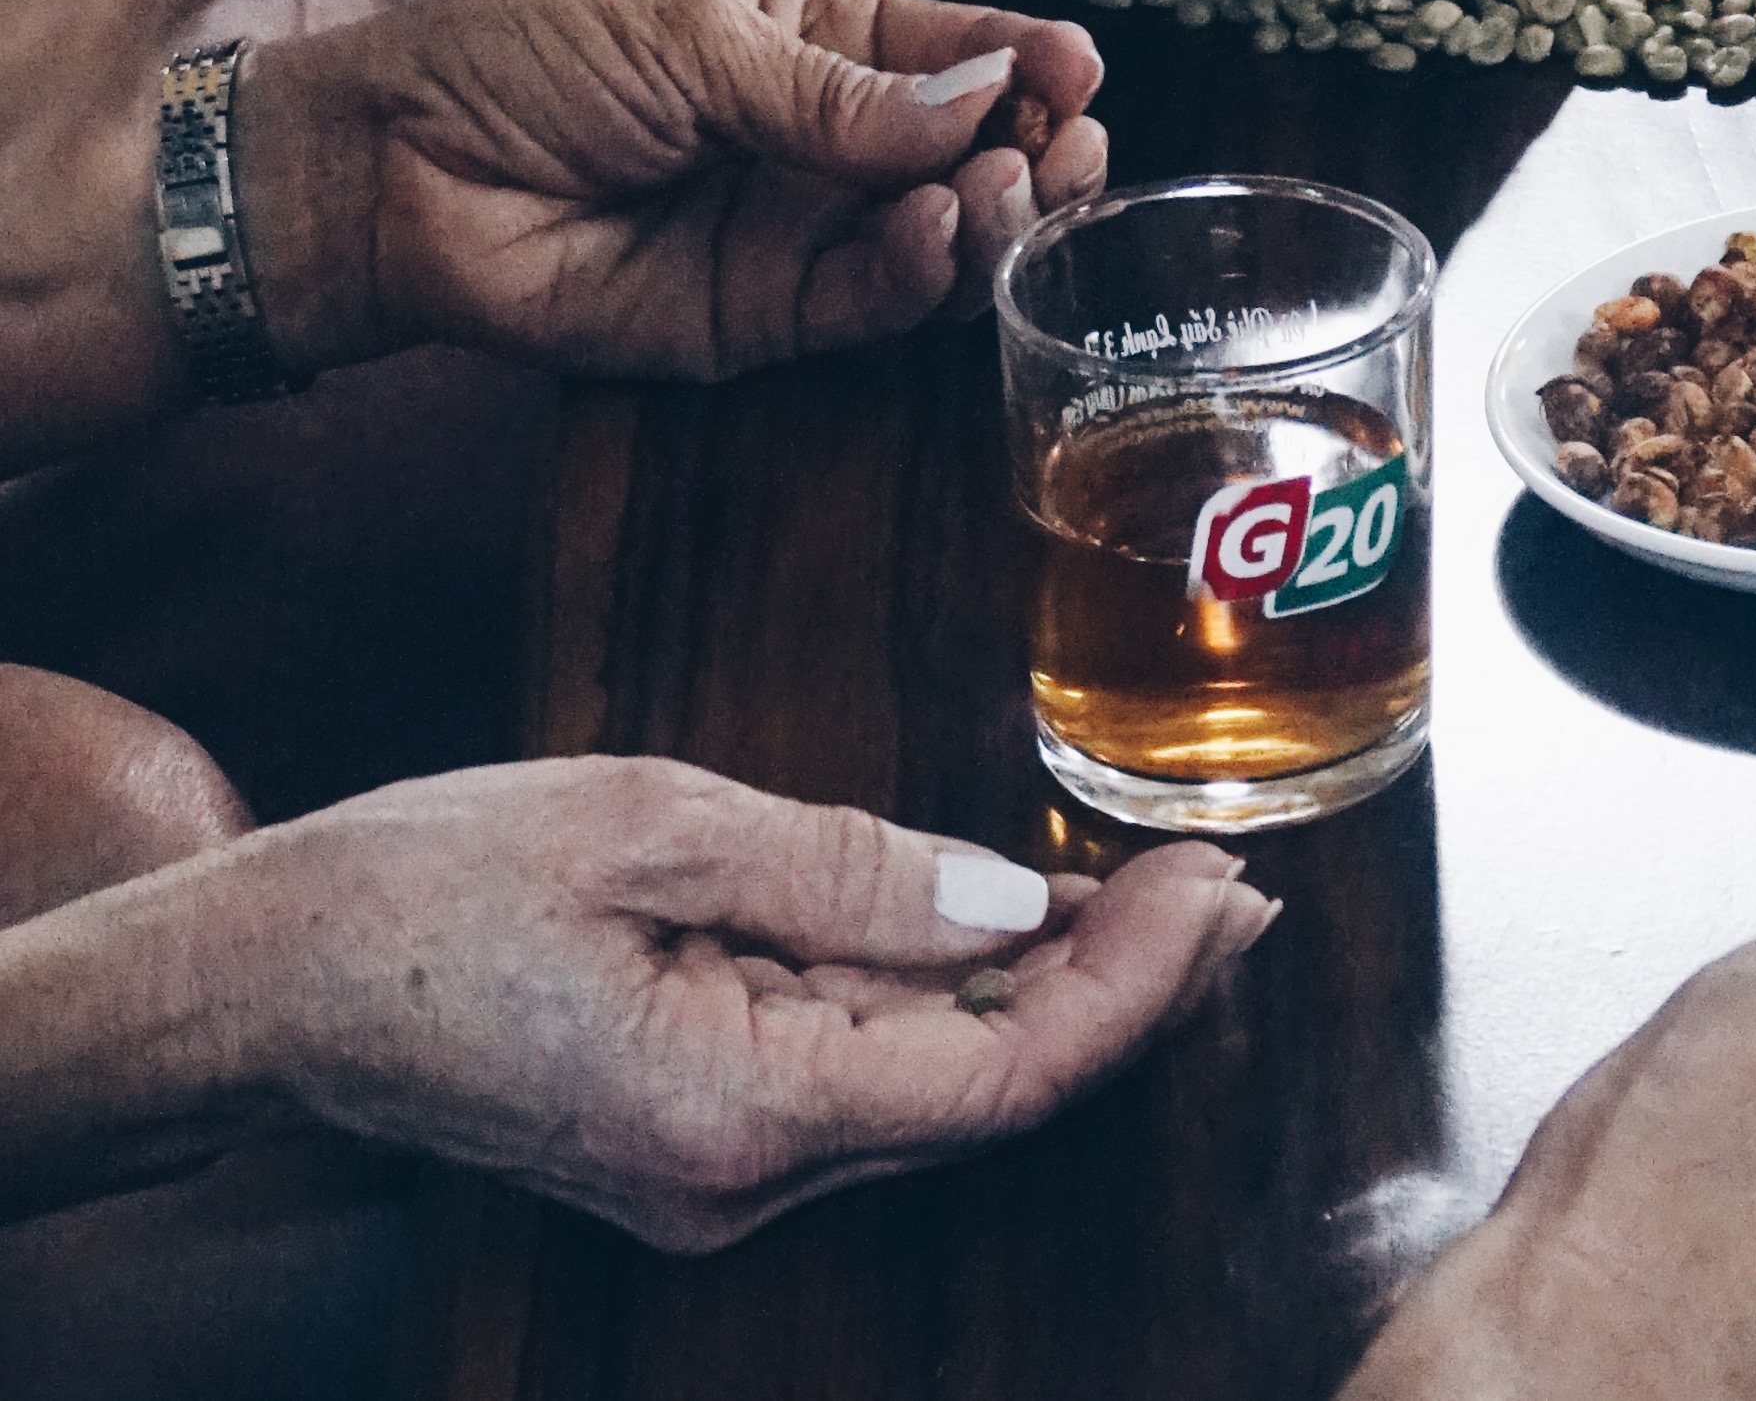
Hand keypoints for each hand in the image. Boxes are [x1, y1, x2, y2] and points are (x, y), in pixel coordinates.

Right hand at [211, 758, 1264, 1246]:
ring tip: (1176, 898)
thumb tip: (1016, 901)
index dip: (1136, 991)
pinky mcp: (695, 1138)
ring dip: (1064, 1001)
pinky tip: (1034, 934)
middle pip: (991, 1101)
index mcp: (734, 1105)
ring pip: (939, 1097)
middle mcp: (738, 1177)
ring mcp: (715, 1174)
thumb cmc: (431, 883)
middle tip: (1242, 881)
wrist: (269, 978)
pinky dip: (967, 1010)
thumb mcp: (652, 823)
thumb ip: (845, 869)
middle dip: (1134, 991)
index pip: (1003, 1083)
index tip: (1219, 884)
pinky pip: (868, 1082)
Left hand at [243, 0, 1106, 387]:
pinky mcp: (752, 323)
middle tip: (1070, 146)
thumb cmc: (525, 63)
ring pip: (935, 234)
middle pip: (968, 148)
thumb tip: (984, 97)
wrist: (393, 172)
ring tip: (1004, 189)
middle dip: (1037, 145)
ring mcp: (792, 232)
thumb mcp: (696, 39)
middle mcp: (822, 138)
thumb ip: (839, 87)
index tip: (1083, 66)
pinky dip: (915, 275)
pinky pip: (863, 304)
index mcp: (812, 37)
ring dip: (991, 212)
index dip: (1024, 55)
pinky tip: (934, 233)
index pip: (950, 45)